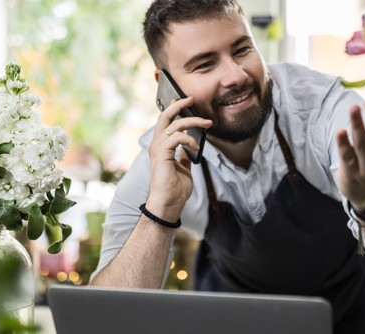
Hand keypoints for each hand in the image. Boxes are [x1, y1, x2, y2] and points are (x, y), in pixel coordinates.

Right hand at [146, 97, 212, 220]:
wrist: (168, 204)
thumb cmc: (174, 190)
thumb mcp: (183, 169)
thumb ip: (184, 157)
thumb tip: (190, 149)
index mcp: (161, 147)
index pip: (165, 122)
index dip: (174, 109)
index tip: (186, 102)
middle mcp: (157, 144)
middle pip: (165, 116)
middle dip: (179, 105)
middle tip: (192, 99)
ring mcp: (158, 149)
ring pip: (174, 124)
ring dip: (193, 121)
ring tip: (207, 123)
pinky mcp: (162, 154)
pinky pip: (176, 137)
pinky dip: (189, 139)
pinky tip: (197, 148)